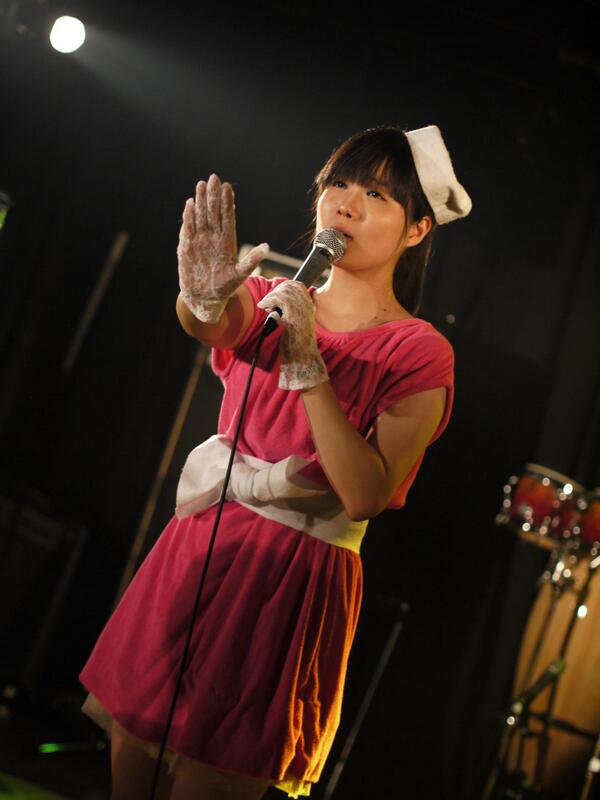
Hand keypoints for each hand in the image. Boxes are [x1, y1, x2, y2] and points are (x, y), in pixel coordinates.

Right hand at [177, 174, 268, 322]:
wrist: (204, 298)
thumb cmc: (224, 287)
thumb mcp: (240, 275)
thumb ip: (251, 261)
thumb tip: (266, 247)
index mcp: (227, 242)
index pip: (227, 218)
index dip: (227, 203)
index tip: (228, 187)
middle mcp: (213, 238)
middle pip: (213, 213)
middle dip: (213, 196)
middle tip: (214, 179)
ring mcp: (199, 241)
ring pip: (200, 217)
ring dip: (200, 201)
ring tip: (201, 185)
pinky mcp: (187, 247)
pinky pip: (187, 228)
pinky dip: (188, 217)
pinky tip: (189, 204)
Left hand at [257, 280, 328, 390]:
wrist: (302, 360)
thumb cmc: (295, 346)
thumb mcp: (293, 325)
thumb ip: (288, 313)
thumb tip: (274, 305)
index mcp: (309, 308)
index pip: (298, 286)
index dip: (284, 287)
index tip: (273, 297)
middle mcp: (307, 308)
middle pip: (292, 286)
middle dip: (276, 290)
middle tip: (267, 302)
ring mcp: (302, 312)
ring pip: (286, 291)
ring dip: (271, 296)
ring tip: (264, 305)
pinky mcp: (294, 318)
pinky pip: (281, 300)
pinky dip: (269, 301)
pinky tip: (263, 307)